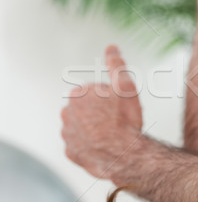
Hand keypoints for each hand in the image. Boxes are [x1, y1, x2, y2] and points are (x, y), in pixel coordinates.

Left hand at [61, 45, 142, 180]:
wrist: (123, 154)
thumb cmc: (125, 119)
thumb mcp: (125, 85)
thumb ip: (116, 64)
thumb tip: (111, 47)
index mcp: (78, 94)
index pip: (96, 93)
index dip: (111, 99)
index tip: (120, 108)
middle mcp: (67, 112)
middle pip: (88, 110)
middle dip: (101, 113)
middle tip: (118, 122)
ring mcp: (67, 134)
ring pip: (83, 128)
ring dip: (94, 129)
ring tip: (112, 136)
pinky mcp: (70, 152)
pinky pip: (81, 146)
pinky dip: (90, 146)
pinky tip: (104, 147)